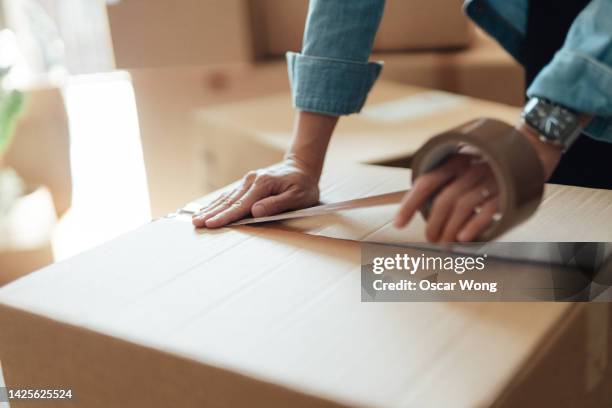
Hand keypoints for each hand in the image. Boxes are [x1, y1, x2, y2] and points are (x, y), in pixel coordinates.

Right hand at [192, 159, 319, 227]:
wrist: (302, 167)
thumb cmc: (304, 186)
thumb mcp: (298, 196)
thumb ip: (277, 204)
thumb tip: (255, 212)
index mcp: (263, 184)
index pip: (241, 205)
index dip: (225, 216)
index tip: (211, 224)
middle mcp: (252, 180)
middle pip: (229, 201)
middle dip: (211, 213)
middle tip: (196, 223)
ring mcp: (248, 180)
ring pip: (226, 197)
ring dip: (211, 208)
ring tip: (196, 218)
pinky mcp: (247, 183)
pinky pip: (230, 194)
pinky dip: (217, 202)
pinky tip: (207, 208)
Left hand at [394, 123, 561, 242]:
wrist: (532, 148)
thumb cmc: (489, 164)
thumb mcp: (464, 167)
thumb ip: (446, 184)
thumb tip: (421, 211)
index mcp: (454, 161)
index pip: (426, 183)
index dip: (410, 204)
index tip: (399, 224)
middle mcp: (470, 168)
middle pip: (445, 199)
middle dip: (434, 223)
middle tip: (429, 238)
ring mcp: (490, 179)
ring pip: (463, 206)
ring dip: (450, 229)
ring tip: (444, 243)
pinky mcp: (508, 191)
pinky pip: (487, 210)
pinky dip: (473, 226)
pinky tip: (463, 239)